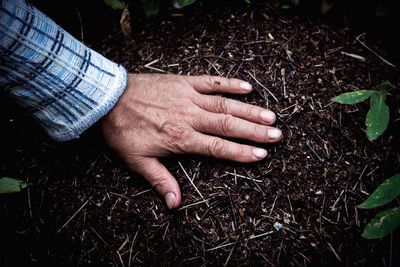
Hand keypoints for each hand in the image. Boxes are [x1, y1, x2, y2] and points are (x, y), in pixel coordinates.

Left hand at [101, 74, 281, 208]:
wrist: (108, 98)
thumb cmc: (123, 130)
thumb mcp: (137, 160)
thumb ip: (159, 180)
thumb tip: (174, 203)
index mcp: (181, 138)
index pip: (217, 147)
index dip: (241, 152)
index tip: (261, 155)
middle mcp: (190, 117)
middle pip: (227, 125)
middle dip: (254, 132)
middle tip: (276, 135)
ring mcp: (188, 97)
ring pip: (224, 104)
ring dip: (249, 110)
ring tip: (270, 116)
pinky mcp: (184, 82)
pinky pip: (211, 81)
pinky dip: (229, 83)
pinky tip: (247, 87)